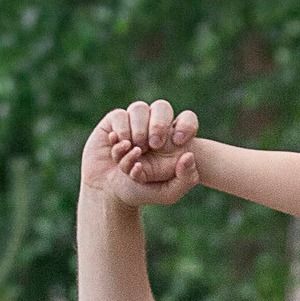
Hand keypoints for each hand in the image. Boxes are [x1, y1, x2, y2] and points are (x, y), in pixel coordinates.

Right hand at [81, 100, 201, 210]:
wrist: (110, 193)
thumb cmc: (142, 191)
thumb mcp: (169, 193)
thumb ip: (186, 179)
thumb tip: (189, 155)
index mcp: (172, 138)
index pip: (187, 119)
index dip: (187, 126)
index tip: (180, 141)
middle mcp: (153, 125)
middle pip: (162, 107)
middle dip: (160, 125)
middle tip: (155, 145)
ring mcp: (134, 121)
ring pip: (139, 108)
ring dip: (138, 130)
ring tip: (136, 151)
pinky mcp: (114, 122)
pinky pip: (119, 116)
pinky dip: (121, 131)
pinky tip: (122, 146)